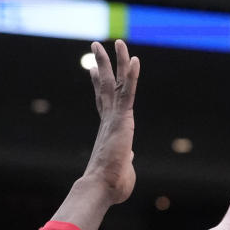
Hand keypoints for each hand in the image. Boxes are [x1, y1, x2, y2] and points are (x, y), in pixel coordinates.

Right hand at [82, 40, 138, 204]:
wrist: (101, 188)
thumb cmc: (110, 186)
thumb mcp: (123, 167)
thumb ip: (126, 158)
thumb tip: (129, 156)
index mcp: (108, 130)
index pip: (103, 102)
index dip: (99, 85)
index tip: (94, 70)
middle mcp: (108, 120)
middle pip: (105, 86)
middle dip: (102, 64)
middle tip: (97, 47)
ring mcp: (114, 118)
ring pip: (115, 83)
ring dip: (116, 61)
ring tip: (116, 41)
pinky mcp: (122, 120)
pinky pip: (128, 93)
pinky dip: (132, 77)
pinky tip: (135, 60)